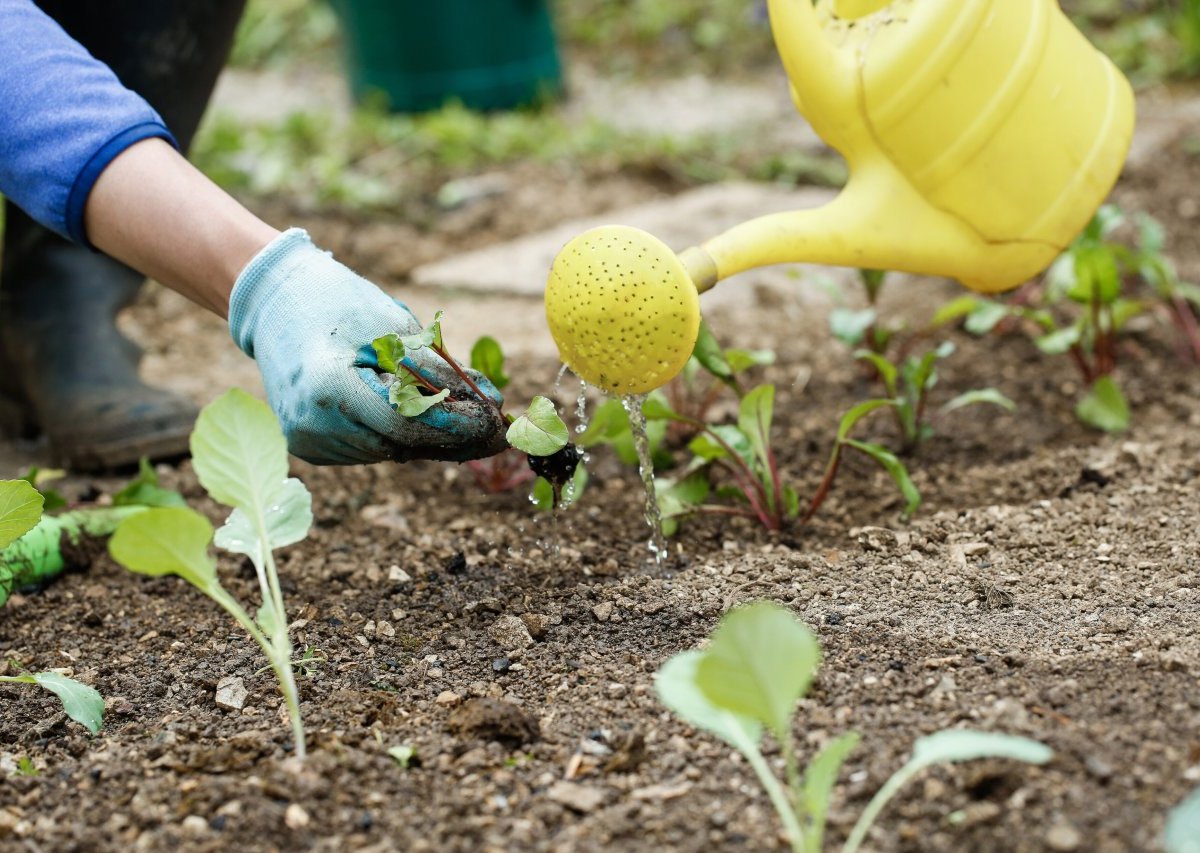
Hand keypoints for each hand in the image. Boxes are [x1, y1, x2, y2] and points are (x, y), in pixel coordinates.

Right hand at [228, 229, 506, 464]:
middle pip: (401, 444)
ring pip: (389, 451)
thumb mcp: (395, 328)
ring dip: (428, 438)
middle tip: (498, 433)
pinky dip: (398, 436)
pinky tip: (415, 416)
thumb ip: (441, 371)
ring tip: (463, 418)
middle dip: (453, 438)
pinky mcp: (310, 447)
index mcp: (328, 388)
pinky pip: (370, 449)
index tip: (498, 425)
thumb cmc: (338, 304)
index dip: (457, 427)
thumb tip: (493, 402)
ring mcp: (307, 441)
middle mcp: (312, 424)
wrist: (275, 302)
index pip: (406, 424)